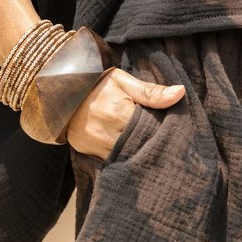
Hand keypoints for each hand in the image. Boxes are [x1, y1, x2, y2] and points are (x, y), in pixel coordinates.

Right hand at [65, 68, 185, 158]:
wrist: (61, 91)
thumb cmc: (97, 82)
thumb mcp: (123, 81)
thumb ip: (151, 91)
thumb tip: (180, 93)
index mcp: (119, 113)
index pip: (151, 130)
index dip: (163, 130)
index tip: (173, 130)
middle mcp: (106, 134)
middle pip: (140, 147)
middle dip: (151, 144)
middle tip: (163, 140)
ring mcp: (95, 146)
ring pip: (126, 157)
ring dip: (137, 152)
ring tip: (147, 146)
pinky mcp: (87, 153)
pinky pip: (111, 160)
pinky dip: (122, 157)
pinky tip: (130, 151)